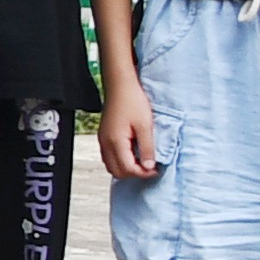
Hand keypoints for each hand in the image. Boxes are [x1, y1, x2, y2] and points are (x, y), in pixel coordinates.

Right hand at [97, 67, 157, 184]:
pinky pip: (109, 157)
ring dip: (127, 168)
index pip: (128, 169)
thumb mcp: (145, 125)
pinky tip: (132, 153)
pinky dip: (120, 160)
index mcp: (116, 142)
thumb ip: (147, 148)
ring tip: (142, 161)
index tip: (156, 169)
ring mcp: (103, 140)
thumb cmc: (132, 101)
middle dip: (134, 173)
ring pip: (111, 166)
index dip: (143, 173)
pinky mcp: (104, 136)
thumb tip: (148, 166)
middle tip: (149, 167)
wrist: (120, 85)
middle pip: (117, 171)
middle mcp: (106, 143)